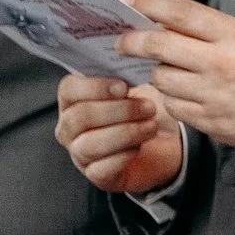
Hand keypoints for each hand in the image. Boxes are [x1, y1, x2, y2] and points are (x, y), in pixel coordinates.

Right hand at [55, 75, 182, 193]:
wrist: (165, 143)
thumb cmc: (143, 110)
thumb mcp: (136, 88)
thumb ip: (125, 74)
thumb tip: (130, 59)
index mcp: (74, 100)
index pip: (69, 90)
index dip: (95, 87)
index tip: (124, 87)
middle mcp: (70, 128)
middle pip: (79, 117)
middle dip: (118, 111)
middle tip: (148, 107)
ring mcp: (80, 154)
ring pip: (89, 144)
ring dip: (125, 133)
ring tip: (150, 125)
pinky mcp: (97, 175)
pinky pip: (102, 168)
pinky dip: (125, 155)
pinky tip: (140, 146)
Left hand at [116, 0, 234, 152]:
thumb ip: (205, 28)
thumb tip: (159, 19)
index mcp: (232, 36)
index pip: (181, 12)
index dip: (149, 3)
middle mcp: (220, 63)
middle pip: (158, 46)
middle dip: (131, 41)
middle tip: (122, 41)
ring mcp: (212, 94)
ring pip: (160, 78)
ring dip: (159, 72)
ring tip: (172, 71)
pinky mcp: (208, 120)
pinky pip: (172, 105)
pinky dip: (172, 98)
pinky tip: (187, 93)